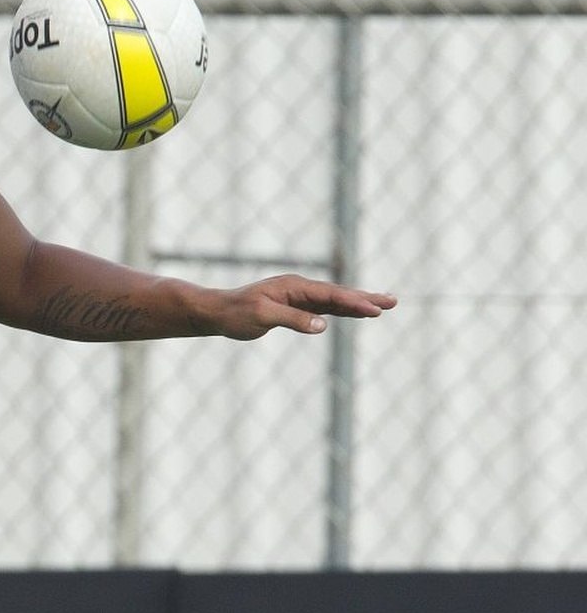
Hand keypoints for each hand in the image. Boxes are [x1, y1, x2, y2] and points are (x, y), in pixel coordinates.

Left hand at [213, 274, 395, 340]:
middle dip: (366, 298)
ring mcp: (299, 297)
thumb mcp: (262, 317)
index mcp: (294, 287)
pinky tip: (356, 312)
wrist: (218, 312)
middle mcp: (299, 288)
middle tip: (393, 301)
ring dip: (359, 303)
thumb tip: (323, 325)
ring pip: (335, 300)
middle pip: (339, 294)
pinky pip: (326, 308)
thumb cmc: (237, 313)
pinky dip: (343, 310)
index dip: (354, 302)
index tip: (375, 309)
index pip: (330, 295)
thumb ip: (292, 320)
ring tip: (384, 305)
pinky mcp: (296, 307)